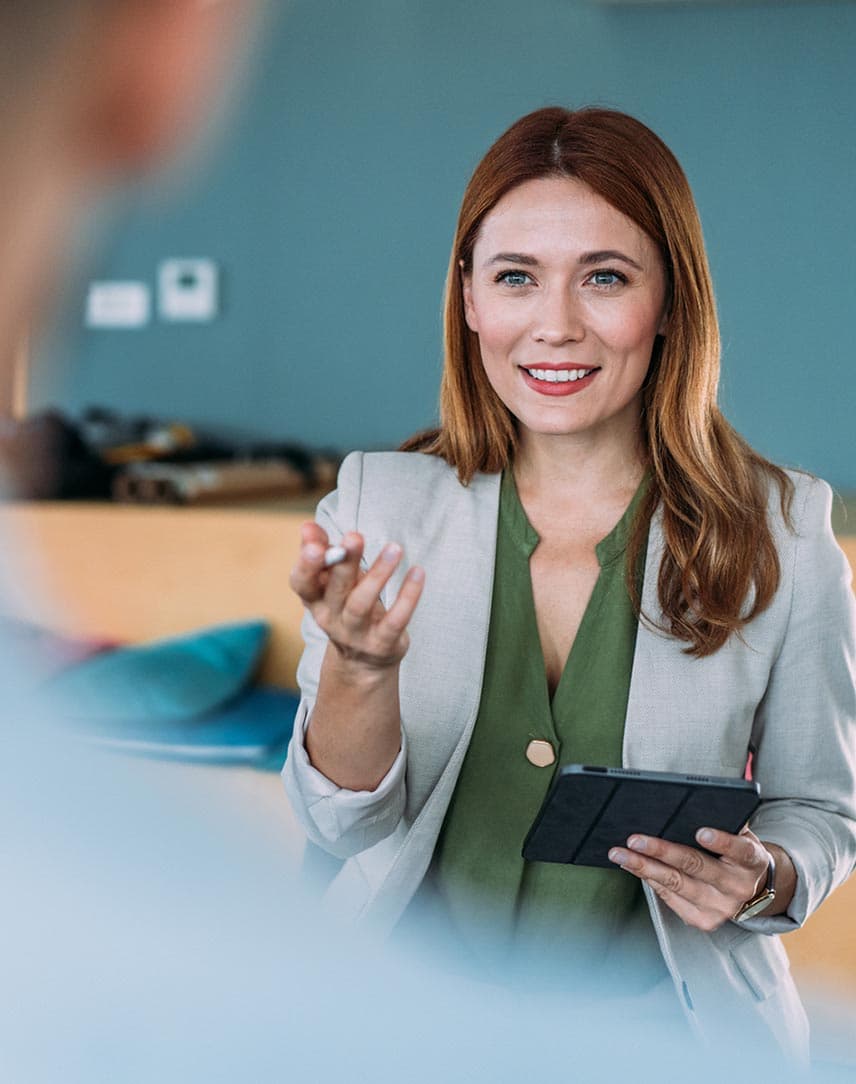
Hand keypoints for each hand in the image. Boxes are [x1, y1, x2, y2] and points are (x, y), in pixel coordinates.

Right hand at [289, 521, 424, 671]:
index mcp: (314, 600)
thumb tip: (308, 525)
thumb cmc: (345, 607)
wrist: (362, 662)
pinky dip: (408, 596)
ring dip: (378, 574)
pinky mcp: (382, 643)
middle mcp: (331, 618)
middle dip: (344, 563)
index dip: (306, 565)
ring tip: (395, 548)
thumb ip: (321, 551)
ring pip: (362, 604)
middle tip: (355, 536)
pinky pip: (396, 619)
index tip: (316, 544)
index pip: (302, 583)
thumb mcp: (331, 582)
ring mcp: (356, 633)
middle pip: (335, 589)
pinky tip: (418, 572)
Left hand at [608, 826, 771, 931]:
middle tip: (635, 840)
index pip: (739, 850)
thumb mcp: (741, 833)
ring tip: (620, 854)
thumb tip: (693, 802)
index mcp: (751, 860)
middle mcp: (738, 887)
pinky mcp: (703, 920)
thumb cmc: (737, 853)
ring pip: (677, 884)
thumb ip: (724, 820)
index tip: (700, 831)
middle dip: (662, 851)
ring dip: (644, 867)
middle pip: (696, 866)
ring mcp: (720, 907)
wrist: (751, 890)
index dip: (721, 841)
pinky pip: (670, 898)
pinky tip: (632, 866)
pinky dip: (648, 879)